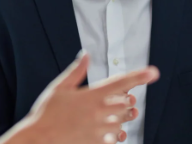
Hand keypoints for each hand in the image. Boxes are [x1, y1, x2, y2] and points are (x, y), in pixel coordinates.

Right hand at [23, 52, 158, 143]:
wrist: (38, 139)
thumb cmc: (46, 113)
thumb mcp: (59, 88)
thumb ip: (76, 71)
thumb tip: (86, 55)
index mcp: (91, 96)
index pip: (121, 83)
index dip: (139, 76)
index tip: (153, 72)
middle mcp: (98, 113)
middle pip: (126, 104)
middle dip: (128, 101)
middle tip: (125, 99)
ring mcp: (98, 130)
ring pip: (122, 123)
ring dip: (122, 118)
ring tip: (116, 116)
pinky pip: (114, 140)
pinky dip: (115, 135)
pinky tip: (110, 132)